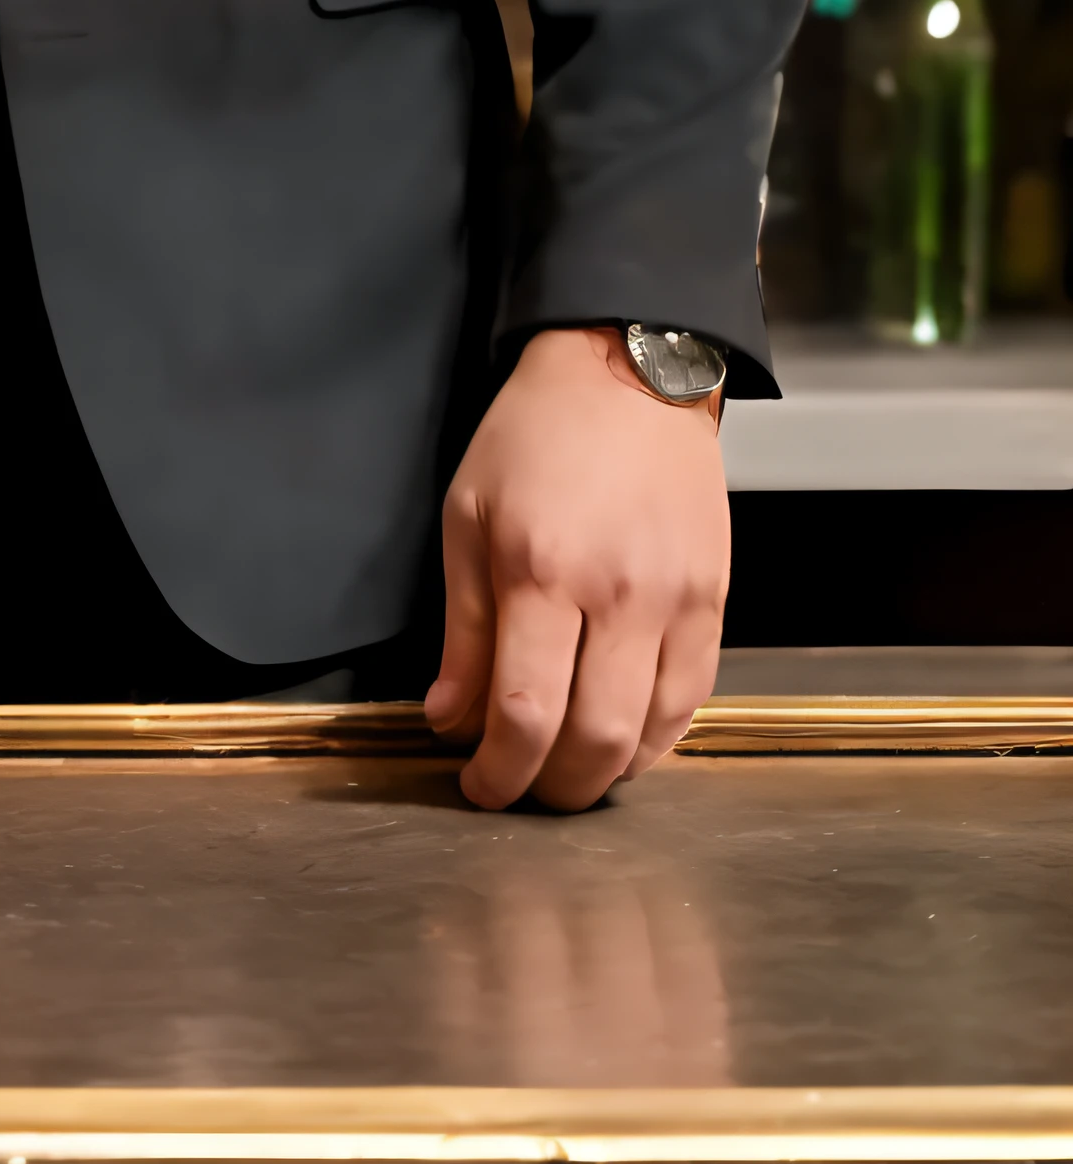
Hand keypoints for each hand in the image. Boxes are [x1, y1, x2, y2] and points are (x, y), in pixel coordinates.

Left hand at [426, 325, 727, 812]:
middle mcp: (617, 595)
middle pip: (591, 741)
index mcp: (541, 571)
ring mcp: (676, 603)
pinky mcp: (714, 603)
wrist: (626, 374)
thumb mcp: (468, 514)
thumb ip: (463, 627)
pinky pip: (691, 702)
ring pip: (648, 735)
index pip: (523, 713)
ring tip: (565, 768)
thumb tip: (449, 716)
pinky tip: (620, 738)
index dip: (497, 771)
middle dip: (549, 789)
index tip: (478, 786)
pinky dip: (654, 738)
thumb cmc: (537, 434)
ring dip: (603, 773)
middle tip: (520, 789)